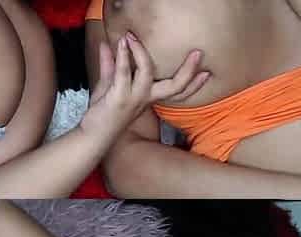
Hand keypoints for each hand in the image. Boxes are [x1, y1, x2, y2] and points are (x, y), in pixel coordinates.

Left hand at [80, 32, 210, 144]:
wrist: (92, 136)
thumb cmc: (102, 115)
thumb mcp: (109, 87)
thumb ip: (111, 66)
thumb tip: (107, 45)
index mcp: (148, 98)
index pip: (176, 92)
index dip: (194, 85)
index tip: (208, 73)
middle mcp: (144, 99)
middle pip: (174, 87)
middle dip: (189, 71)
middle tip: (198, 54)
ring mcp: (133, 99)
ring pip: (147, 72)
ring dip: (141, 52)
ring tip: (132, 36)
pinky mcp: (119, 97)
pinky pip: (124, 72)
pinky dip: (123, 56)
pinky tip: (122, 44)